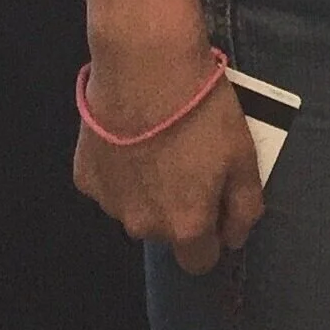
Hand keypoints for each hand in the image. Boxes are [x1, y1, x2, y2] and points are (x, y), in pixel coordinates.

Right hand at [72, 37, 264, 273]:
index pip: (200, 261)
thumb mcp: (244, 155)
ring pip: (135, 207)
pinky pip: (110, 183)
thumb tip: (234, 238)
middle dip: (179, 207)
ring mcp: (109, 203)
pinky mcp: (84, 177)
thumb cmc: (202, 112)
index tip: (216, 203)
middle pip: (166, 231)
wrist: (147, 68)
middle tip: (188, 160)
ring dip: (148, 187)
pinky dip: (120, 167)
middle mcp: (143, 227)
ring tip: (158, 140)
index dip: (212, 236)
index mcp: (184, 226)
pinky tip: (129, 133)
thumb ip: (245, 206)